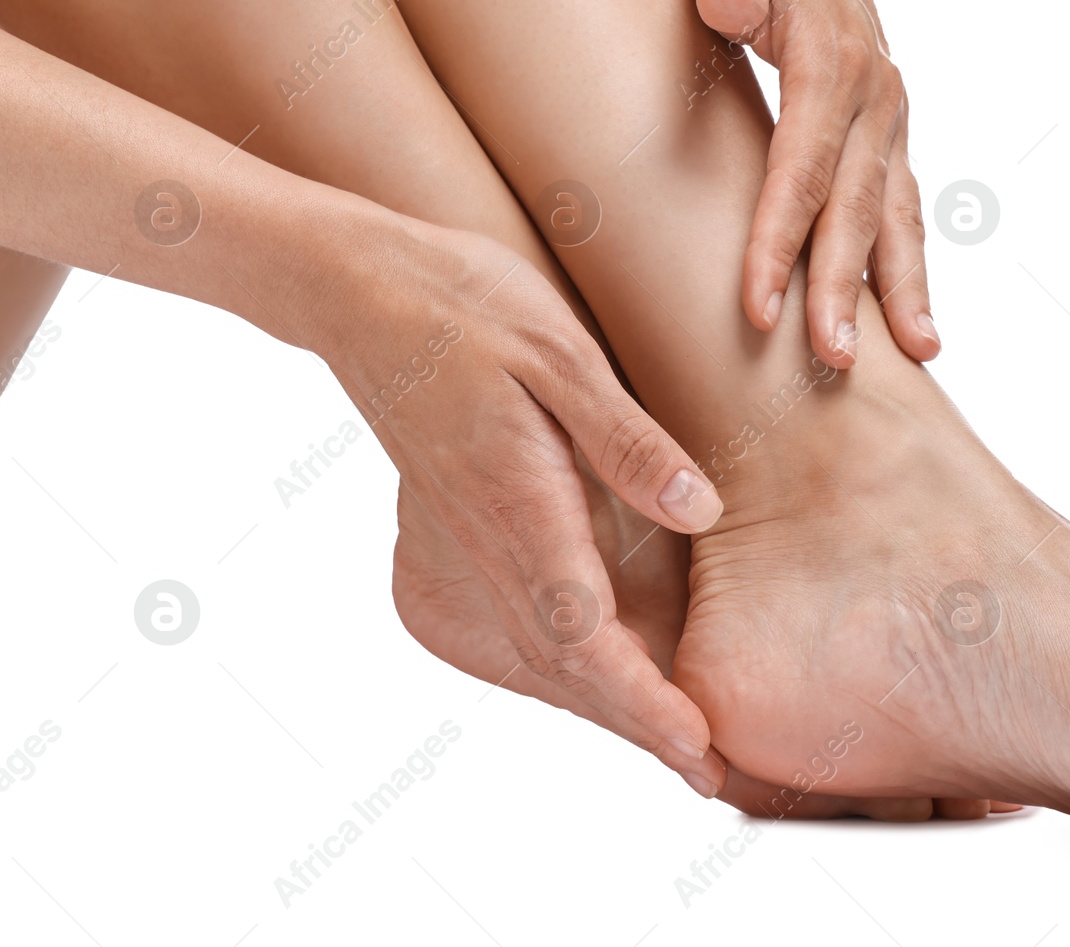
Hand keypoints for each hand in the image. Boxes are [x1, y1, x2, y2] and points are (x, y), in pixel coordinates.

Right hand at [323, 221, 728, 796]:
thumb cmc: (466, 306)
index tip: (693, 746)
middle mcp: (484, 541)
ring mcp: (460, 543)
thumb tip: (699, 512)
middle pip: (565, 665)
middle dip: (638, 726)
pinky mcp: (449, 535)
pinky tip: (596, 677)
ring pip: (535, 654)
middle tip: (708, 776)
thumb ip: (627, 439)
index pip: (582, 633)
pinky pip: (507, 624)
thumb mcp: (560, 351)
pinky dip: (559, 666)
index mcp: (514, 503)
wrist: (361, 292)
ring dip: (603, 703)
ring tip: (672, 744)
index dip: (640, 700)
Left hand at [688, 0, 936, 367]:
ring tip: (918, 356)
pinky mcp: (891, 142)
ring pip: (898, 217)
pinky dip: (911, 269)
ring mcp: (891, 124)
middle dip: (844, 289)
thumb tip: (732, 3)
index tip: (757, 307)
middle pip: (856, 208)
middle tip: (830, 362)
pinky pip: (904, 212)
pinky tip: (916, 326)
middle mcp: (875, 100)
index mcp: (832, 62)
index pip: (802, 167)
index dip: (779, 240)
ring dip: (902, 290)